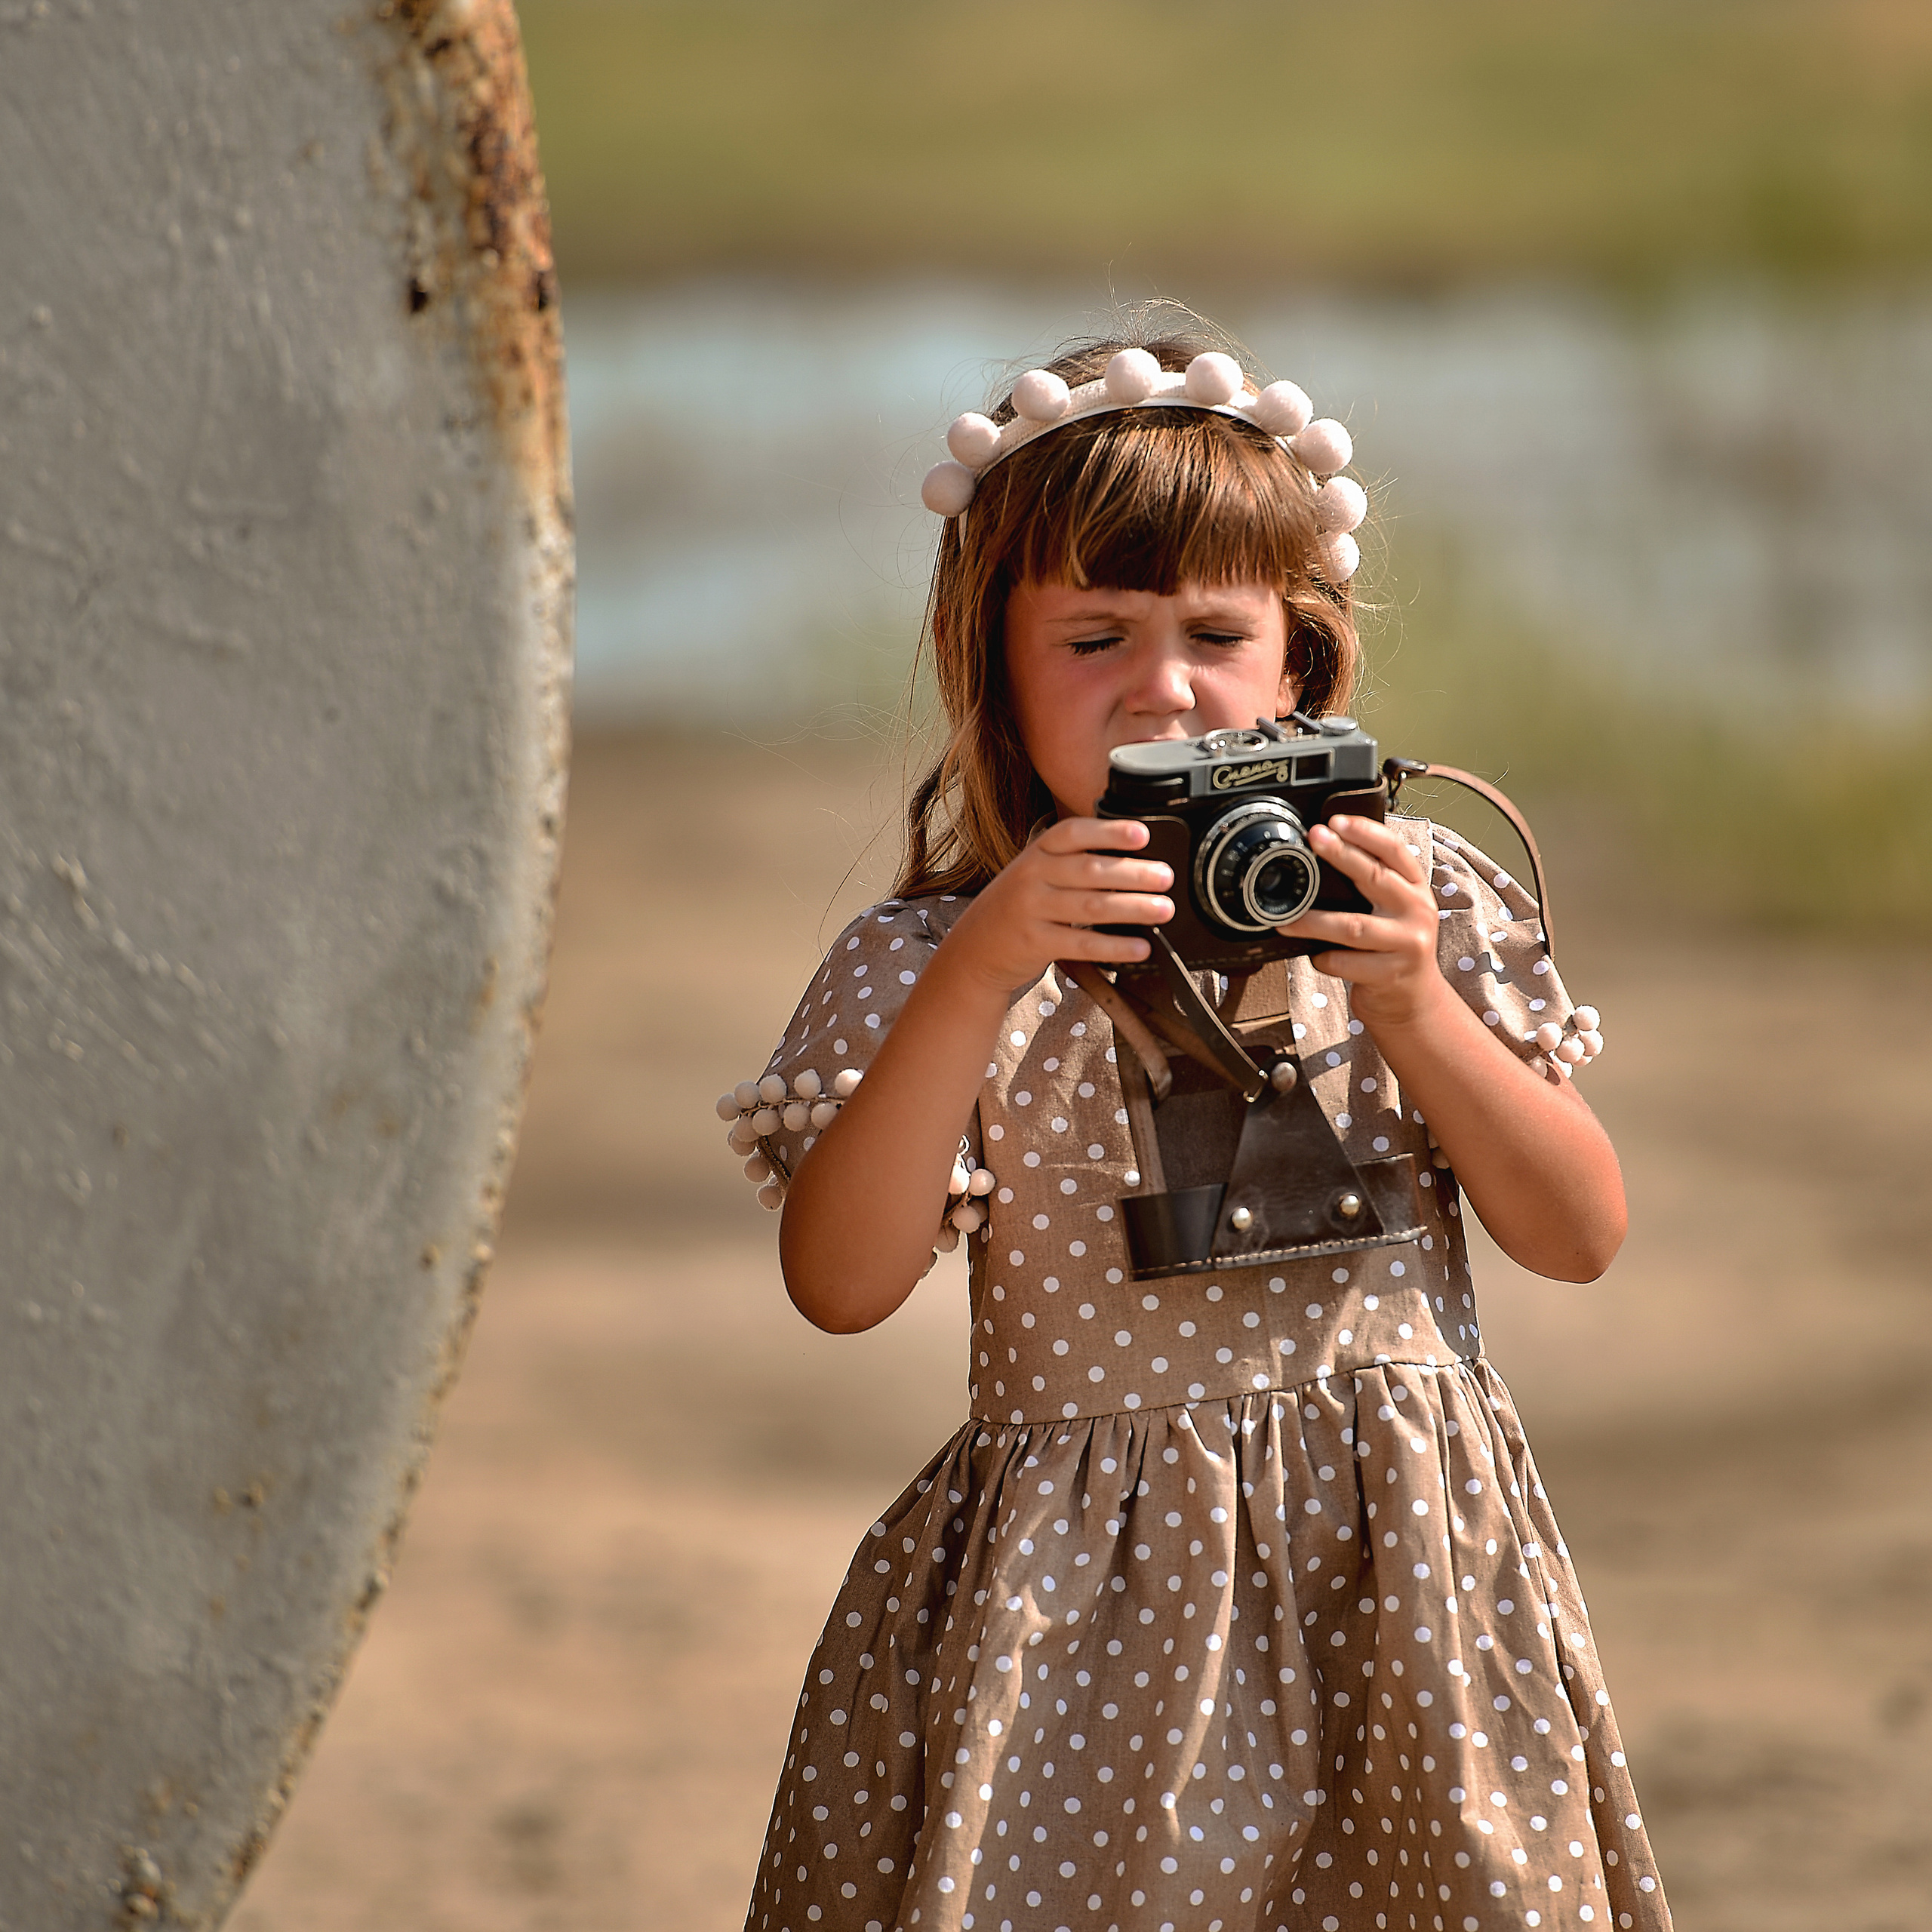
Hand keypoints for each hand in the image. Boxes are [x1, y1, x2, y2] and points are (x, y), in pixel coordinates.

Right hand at [942, 817, 1173, 997]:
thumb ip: (1071, 862)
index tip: (1141, 835)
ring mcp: (1031, 910)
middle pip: (1090, 870)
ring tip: (1164, 909)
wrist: (974, 948)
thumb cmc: (1017, 907)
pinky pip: (1082, 944)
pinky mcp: (1034, 943)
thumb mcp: (1035, 873)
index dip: (1108, 832)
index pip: (1073, 833)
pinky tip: (1140, 947)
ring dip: (1133, 908)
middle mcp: (1031, 876)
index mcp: (1036, 852)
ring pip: (1091, 907)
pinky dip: (1115, 946)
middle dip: (1134, 874)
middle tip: (1166, 877)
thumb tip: (1130, 859)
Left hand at [1276, 815, 1450, 1035]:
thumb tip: (1328, 850)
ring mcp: (1407, 944)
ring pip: (1354, 927)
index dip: (1367, 832)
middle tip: (1314, 838)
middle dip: (1342, 854)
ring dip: (1315, 922)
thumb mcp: (1395, 910)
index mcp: (1415, 888)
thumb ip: (1375, 884)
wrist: (1414, 1001)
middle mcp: (1416, 911)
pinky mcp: (1391, 974)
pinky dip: (1325, 959)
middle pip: (1375, 877)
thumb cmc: (1393, 948)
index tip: (1337, 820)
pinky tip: (1315, 956)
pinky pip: (1347, 964)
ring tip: (1287, 919)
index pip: (1395, 851)